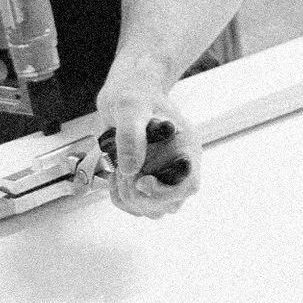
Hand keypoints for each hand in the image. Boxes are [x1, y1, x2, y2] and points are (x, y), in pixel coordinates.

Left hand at [83, 80, 198, 218]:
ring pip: (153, 210)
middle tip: (122, 172)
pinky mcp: (145, 181)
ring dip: (129, 199)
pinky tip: (114, 176)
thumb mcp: (129, 107)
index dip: (166, 192)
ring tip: (117, 172)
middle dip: (141, 196)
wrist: (126, 93)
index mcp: (185, 148)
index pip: (188, 185)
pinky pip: (135, 206)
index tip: (141, 181)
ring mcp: (162, 176)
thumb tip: (130, 168)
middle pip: (170, 204)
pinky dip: (120, 198)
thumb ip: (130, 135)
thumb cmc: (135, 94)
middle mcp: (177, 166)